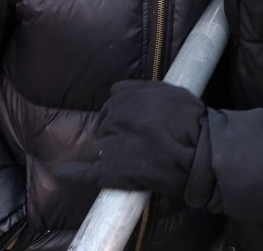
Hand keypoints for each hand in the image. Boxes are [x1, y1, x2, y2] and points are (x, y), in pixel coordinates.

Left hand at [54, 80, 205, 194]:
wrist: (200, 152)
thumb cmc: (190, 121)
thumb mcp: (169, 90)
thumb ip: (140, 88)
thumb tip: (115, 88)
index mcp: (126, 97)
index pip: (115, 105)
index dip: (127, 117)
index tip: (140, 126)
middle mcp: (114, 117)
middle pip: (107, 125)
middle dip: (119, 132)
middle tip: (144, 145)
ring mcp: (111, 144)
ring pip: (105, 146)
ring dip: (114, 152)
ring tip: (141, 160)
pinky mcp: (111, 171)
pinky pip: (86, 173)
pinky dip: (73, 174)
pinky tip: (62, 174)